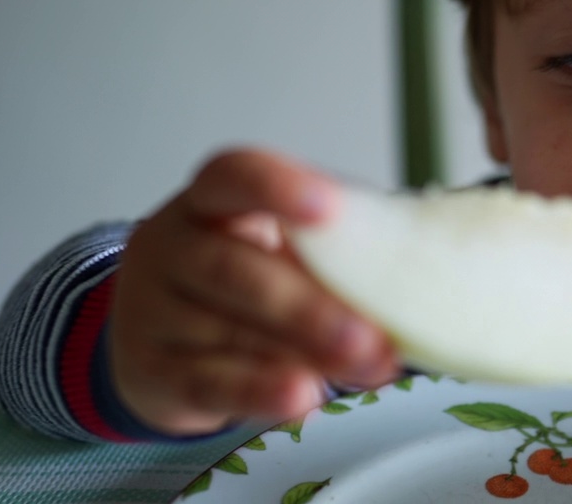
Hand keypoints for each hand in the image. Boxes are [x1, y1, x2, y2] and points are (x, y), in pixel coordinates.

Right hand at [110, 148, 399, 436]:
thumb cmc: (246, 275)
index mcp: (212, 201)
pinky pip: (209, 382)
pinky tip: (302, 396)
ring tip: (366, 366)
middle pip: (233, 269)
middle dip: (310, 307)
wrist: (158, 335)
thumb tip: (420, 278)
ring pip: (227, 331)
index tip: (329, 208)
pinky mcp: (151, 370)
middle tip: (372, 337)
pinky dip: (260, 391)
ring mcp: (153, 309)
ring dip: (304, 353)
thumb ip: (338, 253)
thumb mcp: (285, 248)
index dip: (277, 187)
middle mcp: (172, 247)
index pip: (233, 176)